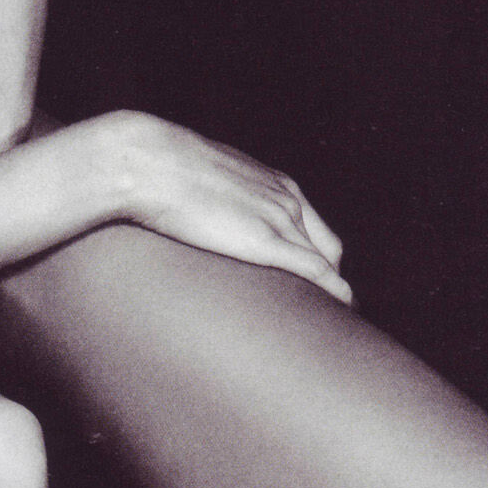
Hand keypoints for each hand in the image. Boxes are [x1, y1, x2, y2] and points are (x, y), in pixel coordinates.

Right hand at [60, 110, 349, 302]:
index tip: (307, 281)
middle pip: (328, 248)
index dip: (314, 256)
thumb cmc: (159, 169)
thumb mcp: (201, 183)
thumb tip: (194, 219)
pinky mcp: (267, 241)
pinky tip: (338, 310)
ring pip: (326, 263)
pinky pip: (316, 271)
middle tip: (317, 311)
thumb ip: (211, 201)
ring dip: (329, 294)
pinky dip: (333, 292)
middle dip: (328, 279)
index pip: (313, 226)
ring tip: (324, 325)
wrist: (148, 162)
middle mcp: (286, 200)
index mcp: (272, 183)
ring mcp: (280, 219)